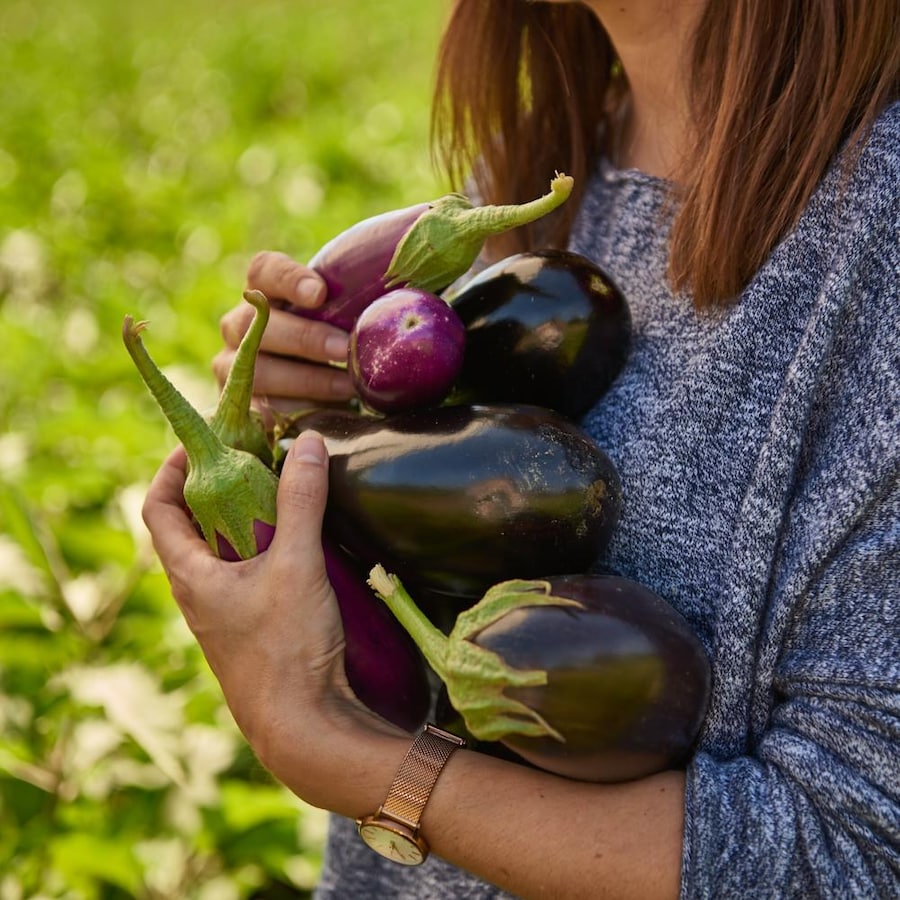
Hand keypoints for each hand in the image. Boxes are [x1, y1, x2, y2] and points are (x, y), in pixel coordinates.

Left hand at [141, 432, 361, 755]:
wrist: (302, 726)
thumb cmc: (286, 648)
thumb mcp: (297, 565)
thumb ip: (301, 501)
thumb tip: (305, 442)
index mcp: (190, 574)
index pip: (157, 507)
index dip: (173, 468)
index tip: (205, 443)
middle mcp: (197, 592)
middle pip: (190, 524)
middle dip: (216, 486)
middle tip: (252, 459)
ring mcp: (222, 613)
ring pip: (220, 550)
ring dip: (241, 517)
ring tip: (278, 493)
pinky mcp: (249, 627)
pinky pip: (244, 573)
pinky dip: (261, 546)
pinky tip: (298, 544)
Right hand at [213, 251, 354, 414]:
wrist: (308, 387)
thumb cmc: (331, 336)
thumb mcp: (339, 313)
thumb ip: (357, 300)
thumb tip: (408, 291)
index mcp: (262, 289)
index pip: (265, 270)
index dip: (289, 279)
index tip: (320, 293)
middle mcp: (238, 324)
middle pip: (257, 323)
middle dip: (304, 338)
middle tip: (343, 349)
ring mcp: (231, 365)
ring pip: (258, 371)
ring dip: (307, 380)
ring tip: (348, 386)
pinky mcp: (238, 403)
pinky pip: (260, 410)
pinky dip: (295, 410)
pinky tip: (327, 412)